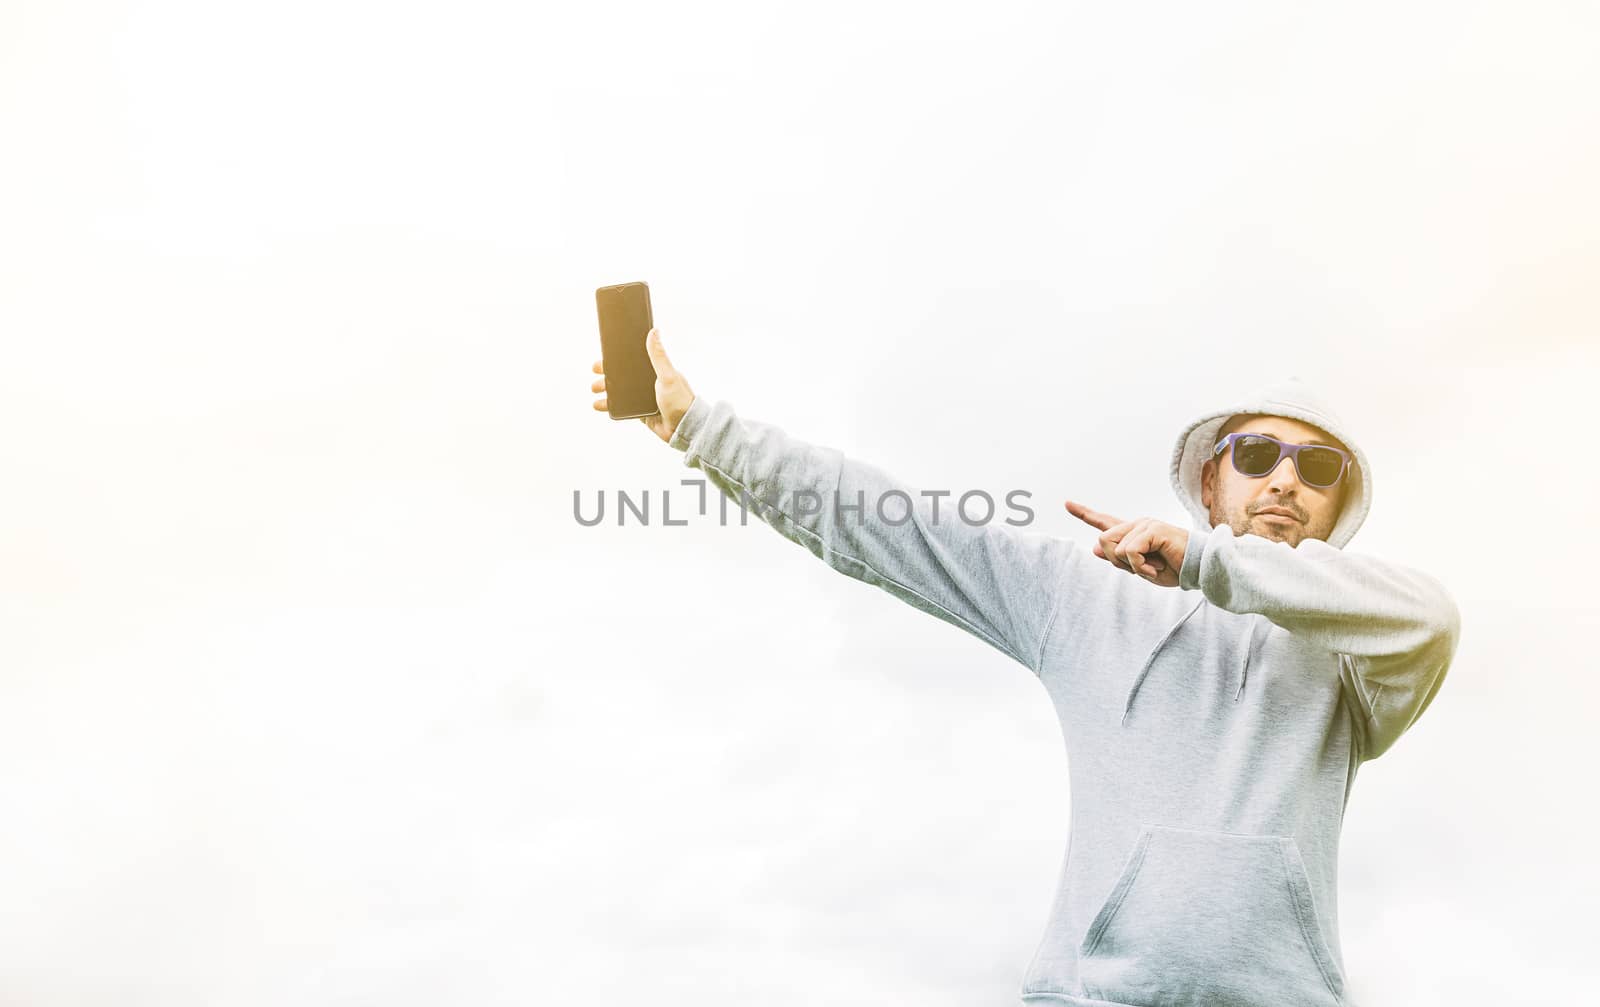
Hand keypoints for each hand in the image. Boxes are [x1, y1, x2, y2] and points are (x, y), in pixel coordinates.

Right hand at [590, 327, 695, 442]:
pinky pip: (621, 407)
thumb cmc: (680, 400)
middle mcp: (648, 381)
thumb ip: (659, 356)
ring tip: (595, 390)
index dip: (617, 359)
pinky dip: (609, 406)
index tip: (603, 357)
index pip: (632, 360)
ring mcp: (644, 397)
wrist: (683, 428)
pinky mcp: (641, 411)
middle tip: (596, 374)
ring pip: (619, 391)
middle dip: (607, 374)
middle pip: (622, 375)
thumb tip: (654, 331)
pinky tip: (599, 405)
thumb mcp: (668, 376)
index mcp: (655, 370)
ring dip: (605, 390)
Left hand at [1064, 500, 1187, 588]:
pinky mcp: (1152, 529)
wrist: (1198, 569)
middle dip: (1117, 561)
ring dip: (1131, 566)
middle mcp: (1136, 525)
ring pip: (1114, 547)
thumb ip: (1118, 559)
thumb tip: (1095, 548)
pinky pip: (1130, 551)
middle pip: (1103, 540)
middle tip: (1142, 568)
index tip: (1067, 503)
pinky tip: (1156, 567)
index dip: (1084, 513)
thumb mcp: (1140, 569)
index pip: (1104, 521)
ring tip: (1153, 566)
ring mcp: (1144, 525)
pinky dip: (1140, 566)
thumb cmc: (1173, 569)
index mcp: (1132, 533)